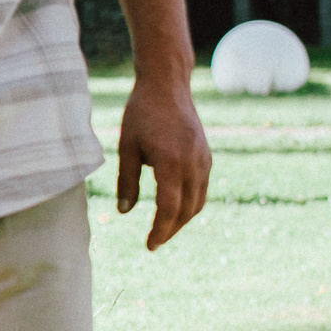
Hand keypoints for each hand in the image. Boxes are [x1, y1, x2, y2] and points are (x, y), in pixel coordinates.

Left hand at [117, 69, 209, 249]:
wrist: (167, 86)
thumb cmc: (140, 113)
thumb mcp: (126, 146)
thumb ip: (127, 181)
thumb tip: (124, 212)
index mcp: (170, 161)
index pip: (169, 207)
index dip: (160, 230)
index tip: (149, 245)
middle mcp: (192, 163)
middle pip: (187, 209)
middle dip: (171, 230)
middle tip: (154, 243)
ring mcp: (203, 159)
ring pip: (198, 201)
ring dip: (182, 220)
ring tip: (163, 230)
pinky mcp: (206, 156)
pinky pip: (201, 188)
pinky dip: (190, 204)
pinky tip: (175, 209)